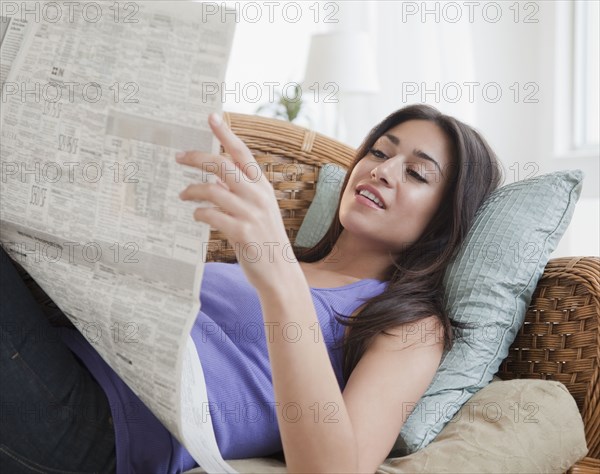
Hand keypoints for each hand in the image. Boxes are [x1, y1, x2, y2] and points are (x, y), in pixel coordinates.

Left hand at [177, 113, 293, 290]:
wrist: (279, 272)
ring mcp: (251, 214)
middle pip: (223, 166)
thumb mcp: (258, 210)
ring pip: (213, 190)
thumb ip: (240, 193)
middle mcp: (258, 196)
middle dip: (197, 158)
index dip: (226, 134)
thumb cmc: (264, 239)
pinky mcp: (242, 233)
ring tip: (183, 194)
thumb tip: (214, 180)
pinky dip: (199, 213)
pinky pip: (212, 215)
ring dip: (192, 190)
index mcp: (262, 187)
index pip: (243, 153)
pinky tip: (197, 215)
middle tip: (178, 157)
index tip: (211, 117)